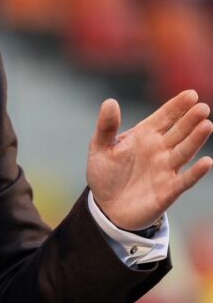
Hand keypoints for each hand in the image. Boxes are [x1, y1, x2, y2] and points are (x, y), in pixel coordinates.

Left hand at [87, 90, 212, 230]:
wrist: (106, 207)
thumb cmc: (105, 174)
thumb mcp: (100, 148)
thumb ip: (106, 126)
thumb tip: (110, 102)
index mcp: (145, 135)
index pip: (165, 117)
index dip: (177, 106)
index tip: (191, 94)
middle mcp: (160, 150)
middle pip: (179, 131)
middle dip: (190, 120)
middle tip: (202, 108)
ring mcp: (165, 170)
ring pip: (184, 151)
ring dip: (195, 140)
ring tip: (206, 125)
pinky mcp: (168, 191)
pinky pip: (184, 180)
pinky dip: (195, 172)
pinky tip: (206, 162)